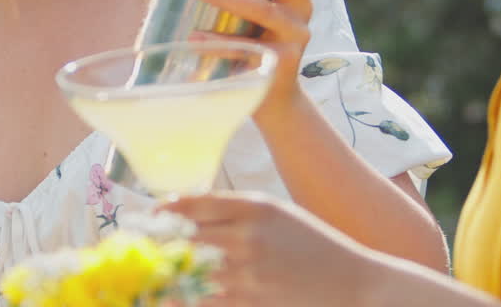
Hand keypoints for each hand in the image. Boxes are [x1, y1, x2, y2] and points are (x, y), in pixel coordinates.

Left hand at [162, 192, 372, 306]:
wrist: (353, 284)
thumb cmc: (310, 243)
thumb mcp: (276, 212)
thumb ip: (233, 208)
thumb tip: (183, 207)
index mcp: (255, 208)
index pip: (194, 203)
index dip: (166, 208)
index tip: (154, 213)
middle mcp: (249, 237)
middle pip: (185, 236)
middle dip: (161, 240)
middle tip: (147, 242)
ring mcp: (249, 273)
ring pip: (189, 270)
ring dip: (167, 270)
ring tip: (153, 268)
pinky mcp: (251, 302)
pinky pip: (205, 299)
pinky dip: (184, 296)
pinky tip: (170, 294)